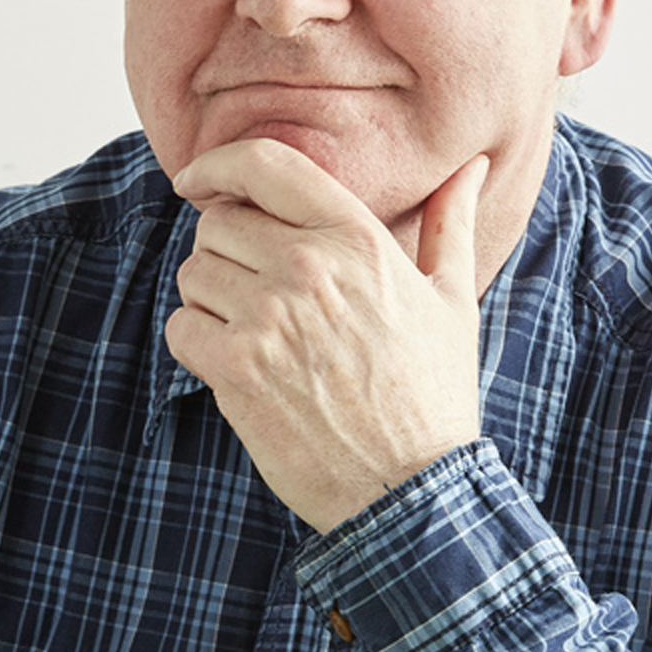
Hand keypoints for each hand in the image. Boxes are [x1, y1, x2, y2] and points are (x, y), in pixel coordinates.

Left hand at [167, 138, 487, 531]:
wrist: (410, 488)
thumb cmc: (432, 395)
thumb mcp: (451, 300)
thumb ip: (450, 223)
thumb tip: (470, 167)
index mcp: (358, 238)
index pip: (265, 164)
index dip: (218, 163)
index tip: (197, 179)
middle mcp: (309, 267)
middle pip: (217, 222)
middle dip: (225, 250)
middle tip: (256, 291)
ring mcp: (269, 318)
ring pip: (193, 273)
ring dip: (210, 298)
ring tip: (255, 333)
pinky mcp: (237, 370)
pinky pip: (181, 327)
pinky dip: (197, 343)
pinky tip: (239, 365)